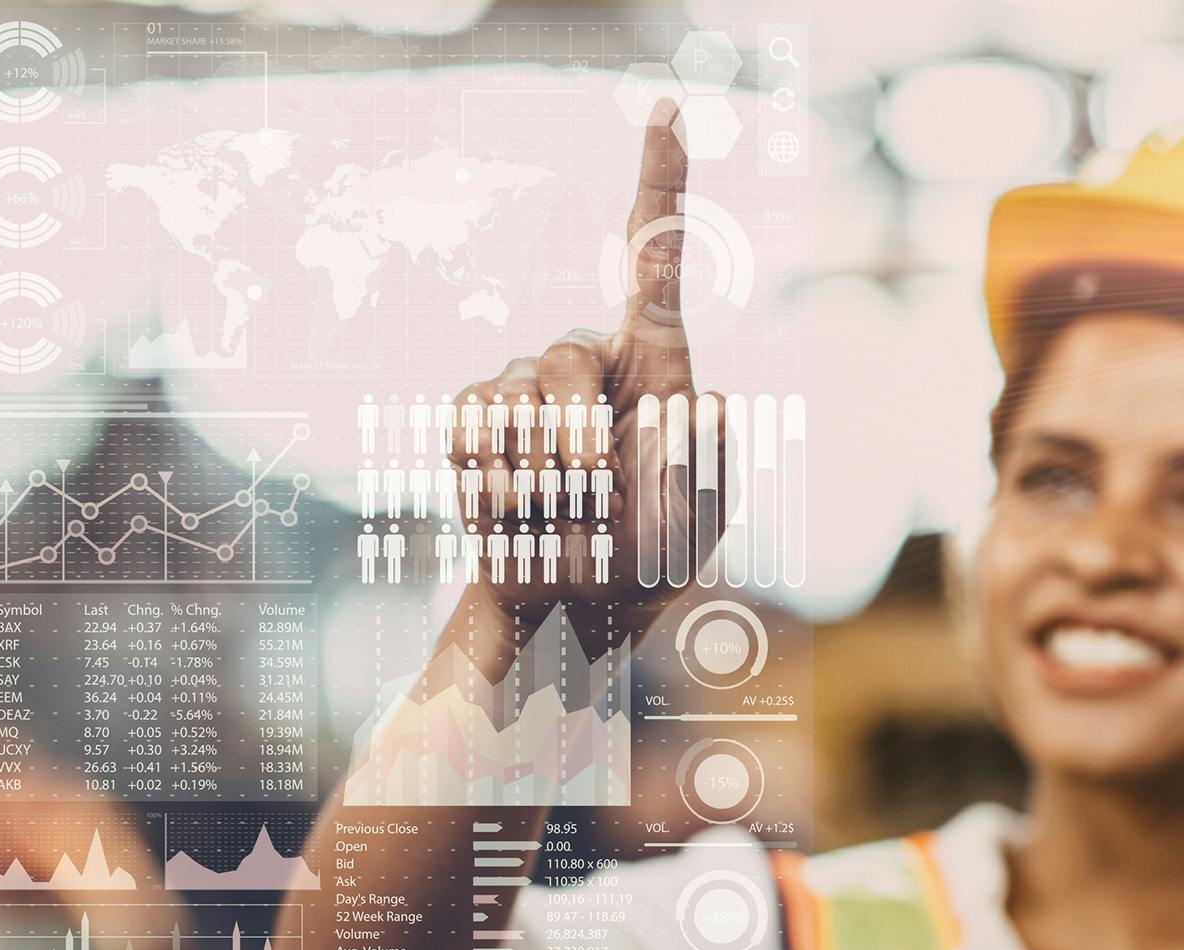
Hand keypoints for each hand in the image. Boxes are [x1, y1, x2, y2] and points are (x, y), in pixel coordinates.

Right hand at [446, 100, 720, 650]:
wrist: (574, 607)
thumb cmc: (650, 557)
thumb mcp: (699, 520)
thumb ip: (709, 464)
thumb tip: (712, 402)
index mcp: (655, 363)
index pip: (654, 259)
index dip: (660, 181)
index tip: (667, 107)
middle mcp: (587, 359)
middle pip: (566, 358)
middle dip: (576, 437)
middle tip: (595, 497)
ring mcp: (524, 386)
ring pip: (515, 398)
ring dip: (541, 474)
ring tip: (566, 516)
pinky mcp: (476, 419)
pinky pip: (471, 428)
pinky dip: (494, 481)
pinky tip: (518, 510)